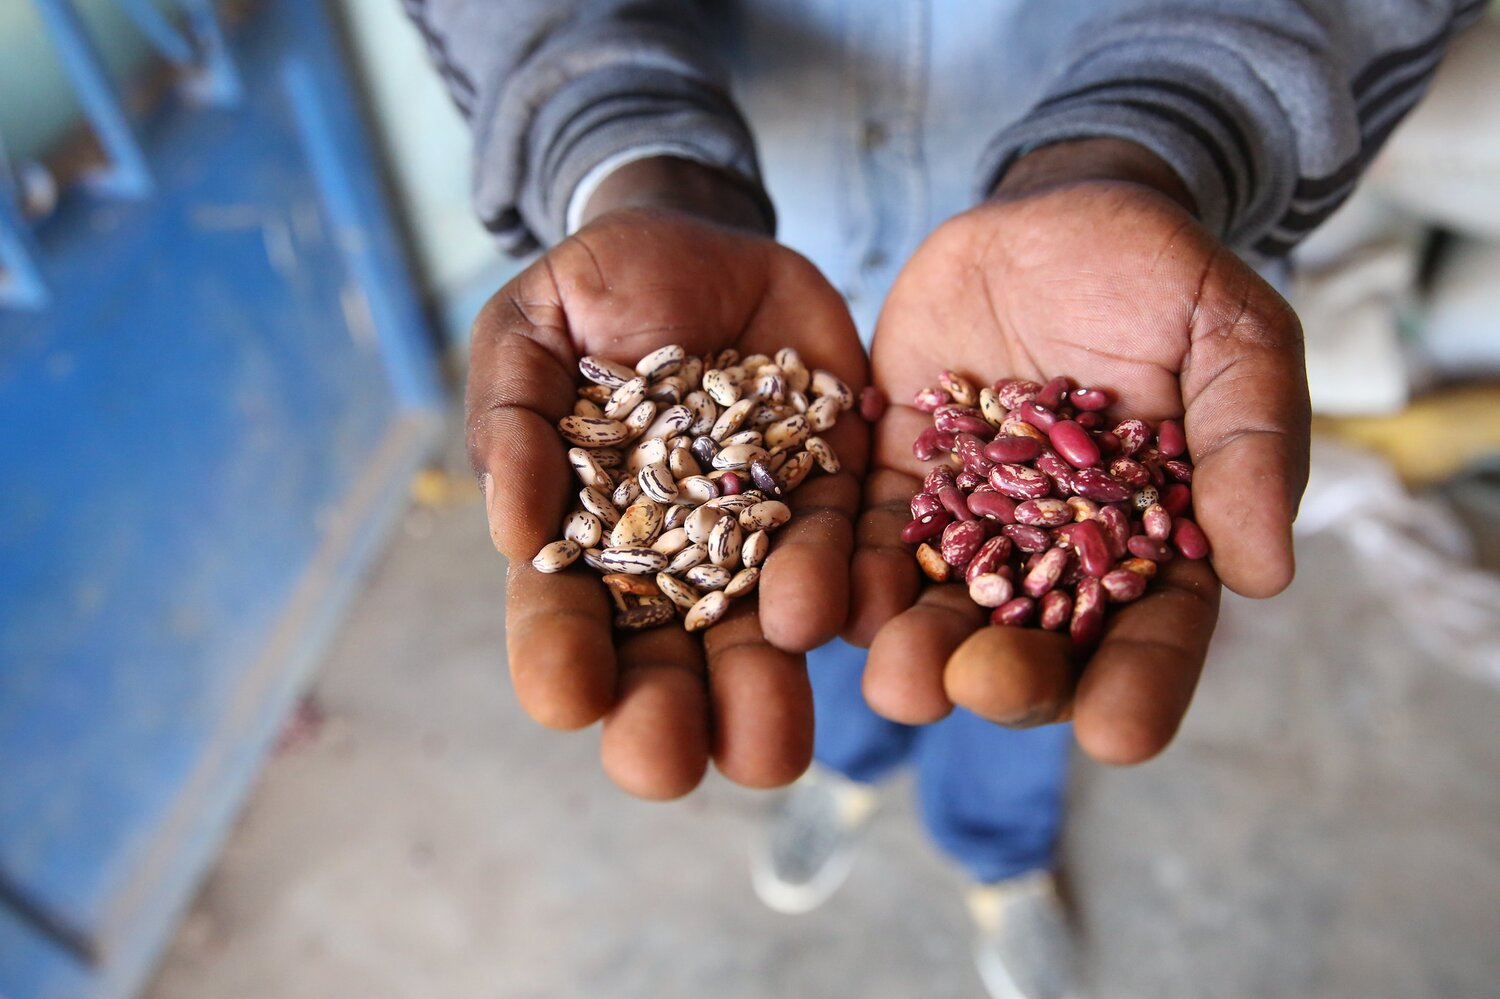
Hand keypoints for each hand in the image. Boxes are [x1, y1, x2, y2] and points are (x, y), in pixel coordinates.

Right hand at [467, 160, 868, 798]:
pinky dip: (841, 587)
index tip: (566, 700)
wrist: (705, 243)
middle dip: (665, 714)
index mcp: (588, 533)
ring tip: (766, 752)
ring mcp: (760, 530)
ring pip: (761, 629)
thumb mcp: (528, 331)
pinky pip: (844, 547)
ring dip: (762, 691)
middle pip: (667, 653)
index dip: (560, 657)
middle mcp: (676, 555)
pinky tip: (840, 622)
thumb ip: (512, 416)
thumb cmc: (595, 293)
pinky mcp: (834, 491)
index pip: (565, 611)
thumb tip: (513, 531)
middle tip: (665, 766)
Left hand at [848, 140, 1308, 763]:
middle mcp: (1054, 553)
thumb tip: (1266, 575)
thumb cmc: (1160, 276)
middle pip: (1036, 640)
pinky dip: (849, 574)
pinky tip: (831, 605)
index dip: (1141, 684)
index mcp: (1152, 538)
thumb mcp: (1230, 334)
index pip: (1155, 630)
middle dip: (1011, 677)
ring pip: (940, 608)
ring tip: (899, 682)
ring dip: (917, 651)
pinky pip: (867, 537)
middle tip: (983, 689)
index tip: (1119, 734)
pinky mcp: (895, 478)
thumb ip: (1249, 440)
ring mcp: (967, 521)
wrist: (1051, 217)